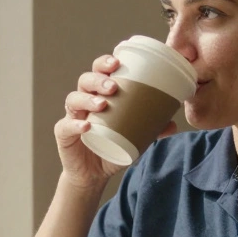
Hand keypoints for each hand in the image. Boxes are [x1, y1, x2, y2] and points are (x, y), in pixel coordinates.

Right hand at [55, 54, 176, 187]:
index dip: (105, 63)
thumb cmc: (112, 147)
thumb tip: (173, 124)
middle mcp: (84, 101)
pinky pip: (66, 126)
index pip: (99, 71)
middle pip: (86, 80)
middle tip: (113, 87)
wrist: (93, 174)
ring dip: (88, 99)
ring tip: (102, 104)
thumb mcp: (135, 138)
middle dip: (98, 79)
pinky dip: (75, 125)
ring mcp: (72, 116)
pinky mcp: (64, 134)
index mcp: (99, 94)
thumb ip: (152, 129)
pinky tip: (86, 127)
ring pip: (74, 99)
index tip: (117, 62)